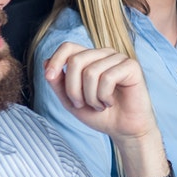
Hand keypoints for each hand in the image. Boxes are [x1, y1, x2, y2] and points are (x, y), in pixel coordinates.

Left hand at [42, 43, 158, 142]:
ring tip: (99, 105)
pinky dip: (104, 96)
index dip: (56, 59)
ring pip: (91, 71)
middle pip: (76, 60)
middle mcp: (104, 54)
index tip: (49, 77)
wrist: (123, 129)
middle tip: (81, 104)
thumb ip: (58, 83)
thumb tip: (45, 62)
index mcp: (90, 58)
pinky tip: (109, 102)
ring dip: (90, 96)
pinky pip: (108, 78)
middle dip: (73, 88)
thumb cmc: (100, 115)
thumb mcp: (71, 101)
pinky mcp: (132, 67)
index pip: (68, 47)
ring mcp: (119, 59)